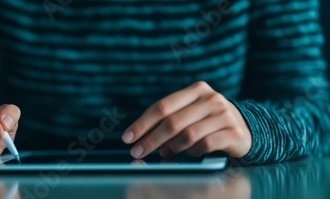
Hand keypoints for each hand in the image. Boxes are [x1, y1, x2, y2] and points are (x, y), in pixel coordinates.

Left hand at [122, 81, 250, 158]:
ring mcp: (224, 115)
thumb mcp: (191, 112)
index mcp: (196, 90)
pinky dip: (192, 152)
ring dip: (171, 147)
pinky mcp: (233, 132)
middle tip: (138, 151)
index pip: (162, 106)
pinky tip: (188, 154)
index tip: (127, 137)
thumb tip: (139, 136)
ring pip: (188, 134)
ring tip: (164, 153)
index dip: (142, 123)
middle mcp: (211, 99)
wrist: (246, 128)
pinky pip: (205, 145)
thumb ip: (170, 118)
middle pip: (172, 122)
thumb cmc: (209, 121)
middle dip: (151, 139)